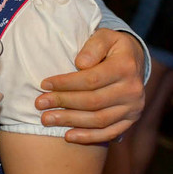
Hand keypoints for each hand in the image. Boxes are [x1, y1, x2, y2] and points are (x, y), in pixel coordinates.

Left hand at [35, 29, 145, 143]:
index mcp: (125, 67)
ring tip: (46, 119)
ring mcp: (133, 108)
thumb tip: (80, 63)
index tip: (44, 84)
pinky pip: (109, 133)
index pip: (91, 79)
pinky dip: (88, 137)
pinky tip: (68, 136)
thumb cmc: (111, 47)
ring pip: (98, 120)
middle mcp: (132, 90)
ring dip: (70, 121)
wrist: (133, 60)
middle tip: (39, 104)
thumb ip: (93, 46)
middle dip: (63, 103)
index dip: (66, 83)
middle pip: (93, 101)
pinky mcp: (130, 120)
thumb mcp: (104, 36)